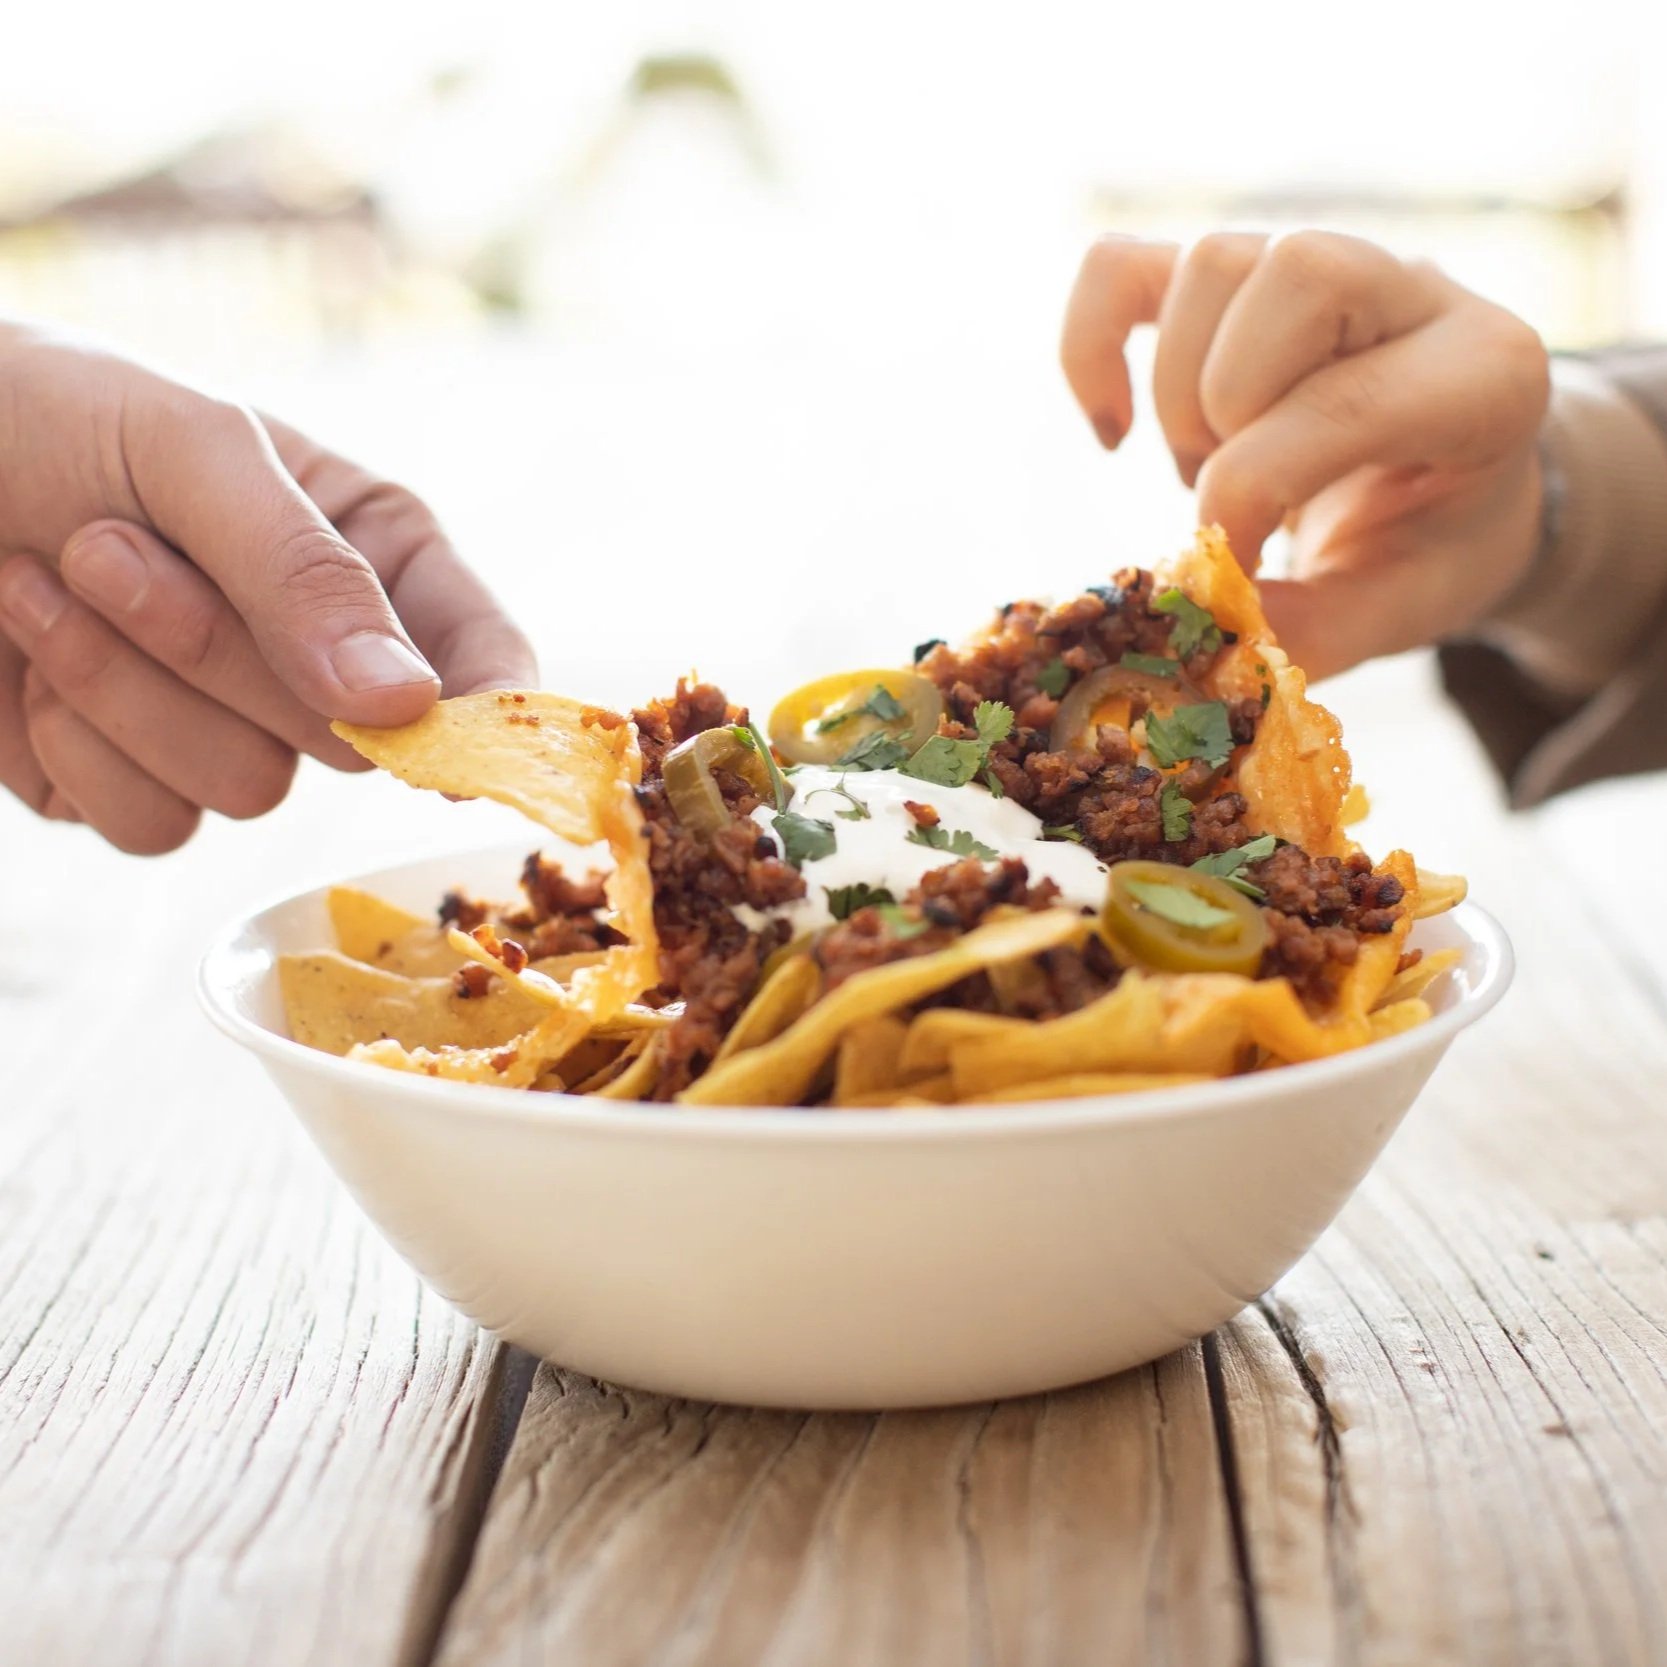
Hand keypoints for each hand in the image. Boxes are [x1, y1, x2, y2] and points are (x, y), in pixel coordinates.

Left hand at [0, 325, 535, 851]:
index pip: (481, 658)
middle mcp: (318, 655)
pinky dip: (78, 747)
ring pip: (249, 789)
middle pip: (351, 736)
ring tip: (43, 578)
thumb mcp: (189, 449)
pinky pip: (155, 825)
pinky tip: (28, 659)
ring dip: (126, 688)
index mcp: (370, 555)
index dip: (485, 714)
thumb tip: (404, 704)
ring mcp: (231, 727)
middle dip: (216, 651)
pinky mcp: (140, 784)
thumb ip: (304, 571)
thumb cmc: (39, 412)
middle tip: (106, 549)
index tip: (450, 745)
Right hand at [1059, 231, 1550, 677]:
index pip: (1346, 396)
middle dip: (1227, 409)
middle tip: (1236, 497)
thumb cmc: (1431, 545)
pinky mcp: (1234, 279)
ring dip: (1178, 390)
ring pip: (1212, 264)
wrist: (1451, 487)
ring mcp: (1317, 267)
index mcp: (1482, 375)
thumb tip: (1208, 625)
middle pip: (1291, 275)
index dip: (1254, 489)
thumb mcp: (1402, 608)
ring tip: (1206, 467)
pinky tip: (1112, 428)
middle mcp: (1410, 290)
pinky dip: (1089, 344)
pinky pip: (1120, 265)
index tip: (1232, 569)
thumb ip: (1318, 631)